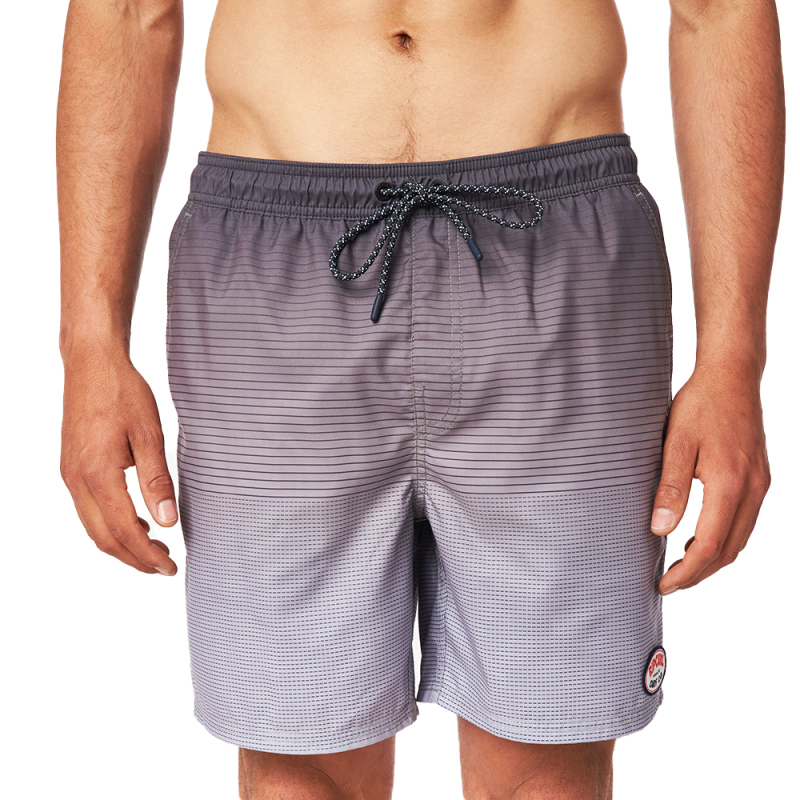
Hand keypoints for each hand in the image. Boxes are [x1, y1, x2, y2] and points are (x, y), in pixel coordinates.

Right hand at [60, 350, 178, 574]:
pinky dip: (111, 524)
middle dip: (134, 558)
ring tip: (155, 548)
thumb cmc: (122, 392)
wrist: (92, 364)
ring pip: (93, 526)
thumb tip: (167, 521)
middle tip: (165, 566)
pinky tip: (135, 520)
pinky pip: (88, 510)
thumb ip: (157, 480)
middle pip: (103, 537)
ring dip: (122, 543)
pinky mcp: (71, 468)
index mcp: (97, 473)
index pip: (123, 529)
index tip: (170, 567)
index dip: (147, 554)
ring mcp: (70, 475)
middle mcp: (76, 479)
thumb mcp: (150, 433)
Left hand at [650, 360, 769, 594]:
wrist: (731, 376)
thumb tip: (660, 530)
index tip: (664, 584)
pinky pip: (745, 521)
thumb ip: (669, 488)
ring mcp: (761, 484)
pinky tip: (700, 537)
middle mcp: (753, 489)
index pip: (710, 546)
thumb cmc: (700, 404)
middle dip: (700, 573)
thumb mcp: (675, 443)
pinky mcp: (760, 477)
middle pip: (730, 550)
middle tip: (670, 582)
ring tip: (681, 566)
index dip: (687, 572)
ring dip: (713, 559)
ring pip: (741, 538)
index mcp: (731, 484)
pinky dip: (724, 538)